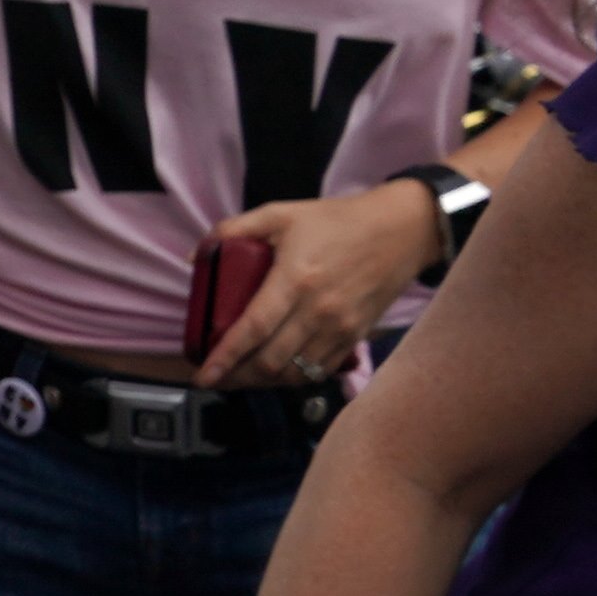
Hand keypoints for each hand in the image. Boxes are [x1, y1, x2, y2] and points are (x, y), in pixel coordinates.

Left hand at [189, 184, 435, 393]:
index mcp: (295, 280)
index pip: (253, 329)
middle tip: (213, 377)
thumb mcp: (280, 214)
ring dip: (263, 382)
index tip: (203, 375)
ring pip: (295, 372)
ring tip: (239, 377)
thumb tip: (195, 254)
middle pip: (271, 361)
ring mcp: (341, 328)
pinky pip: (321, 370)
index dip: (225, 357)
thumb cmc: (336, 221)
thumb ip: (233, 229)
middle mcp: (318, 311)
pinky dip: (295, 377)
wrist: (401, 231)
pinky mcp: (357, 336)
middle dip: (237, 376)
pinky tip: (276, 372)